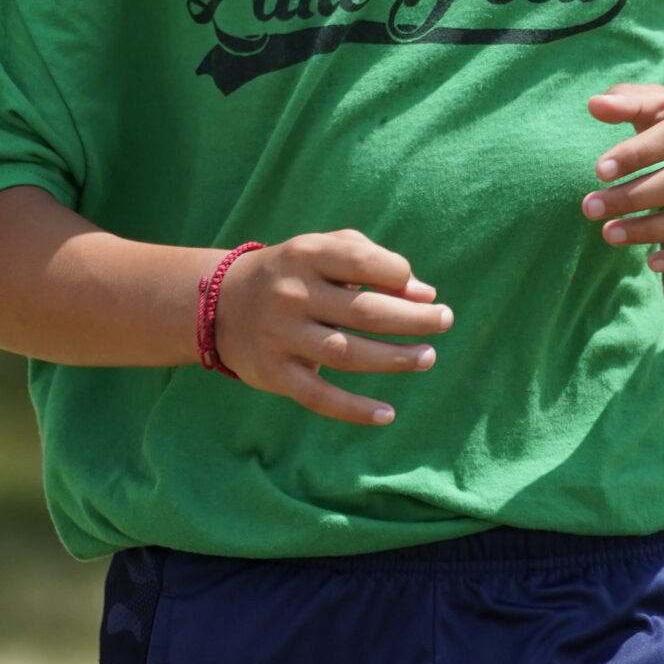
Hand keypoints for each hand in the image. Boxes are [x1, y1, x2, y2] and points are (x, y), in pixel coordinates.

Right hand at [211, 230, 452, 425]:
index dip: (400, 274)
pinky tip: (387, 413)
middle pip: (364, 311)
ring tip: (427, 358)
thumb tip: (424, 293)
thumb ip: (369, 259)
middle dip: (412, 319)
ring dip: (395, 358)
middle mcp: (292, 294)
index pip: (363, 262)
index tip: (423, 292)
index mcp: (305, 255)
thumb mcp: (320, 250)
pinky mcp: (274, 373)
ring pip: (348, 353)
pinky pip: (319, 396)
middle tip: (445, 321)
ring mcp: (281, 336)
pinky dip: (354, 409)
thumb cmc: (291, 273)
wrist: (218, 304)